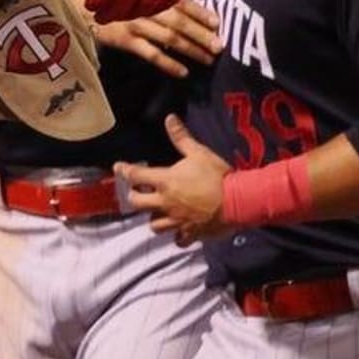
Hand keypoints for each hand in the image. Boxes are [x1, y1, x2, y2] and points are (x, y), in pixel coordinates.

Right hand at [93, 0, 222, 78]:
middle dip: (202, 34)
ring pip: (170, 39)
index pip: (181, 1)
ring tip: (208, 59)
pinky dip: (168, 63)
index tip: (218, 22)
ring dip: (192, 49)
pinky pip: (151, 54)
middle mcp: (144, 6)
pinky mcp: (123, 40)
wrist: (70, 3)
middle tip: (220, 46)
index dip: (201, 12)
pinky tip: (183, 72)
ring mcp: (134, 24)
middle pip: (180, 22)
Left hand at [116, 114, 234, 245]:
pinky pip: (178, 240)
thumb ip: (181, 137)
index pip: (135, 175)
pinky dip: (177, 237)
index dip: (124, 170)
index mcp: (165, 181)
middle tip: (139, 192)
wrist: (240, 201)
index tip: (119, 168)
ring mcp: (177, 220)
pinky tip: (180, 231)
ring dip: (154, 218)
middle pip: (136, 203)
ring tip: (158, 212)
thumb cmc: (217, 175)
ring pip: (154, 225)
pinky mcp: (190, 233)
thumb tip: (169, 118)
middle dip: (135, 197)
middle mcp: (165, 202)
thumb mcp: (198, 153)